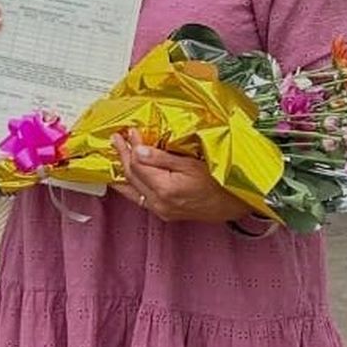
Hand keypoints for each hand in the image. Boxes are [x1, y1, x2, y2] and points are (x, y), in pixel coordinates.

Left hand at [110, 129, 251, 223]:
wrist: (230, 205)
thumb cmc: (217, 183)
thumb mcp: (191, 164)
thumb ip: (162, 158)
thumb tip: (139, 150)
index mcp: (165, 189)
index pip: (138, 164)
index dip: (131, 147)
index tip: (131, 133)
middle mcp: (159, 203)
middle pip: (131, 176)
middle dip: (123, 156)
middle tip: (117, 140)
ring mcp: (160, 210)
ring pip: (131, 189)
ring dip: (122, 171)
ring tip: (116, 156)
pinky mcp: (162, 212)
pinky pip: (138, 197)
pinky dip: (130, 184)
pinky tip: (127, 177)